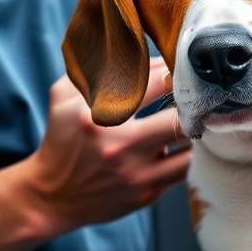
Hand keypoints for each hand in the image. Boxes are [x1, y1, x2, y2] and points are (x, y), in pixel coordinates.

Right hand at [21, 65, 190, 234]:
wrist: (51, 197)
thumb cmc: (61, 140)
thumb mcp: (64, 97)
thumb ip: (96, 68)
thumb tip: (140, 52)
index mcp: (97, 117)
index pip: (154, 83)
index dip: (173, 71)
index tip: (179, 69)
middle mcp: (118, 148)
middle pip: (179, 119)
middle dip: (193, 103)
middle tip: (200, 94)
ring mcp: (135, 175)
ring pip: (190, 149)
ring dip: (198, 131)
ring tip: (199, 117)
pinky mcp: (147, 194)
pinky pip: (183, 170)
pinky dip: (189, 153)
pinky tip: (187, 141)